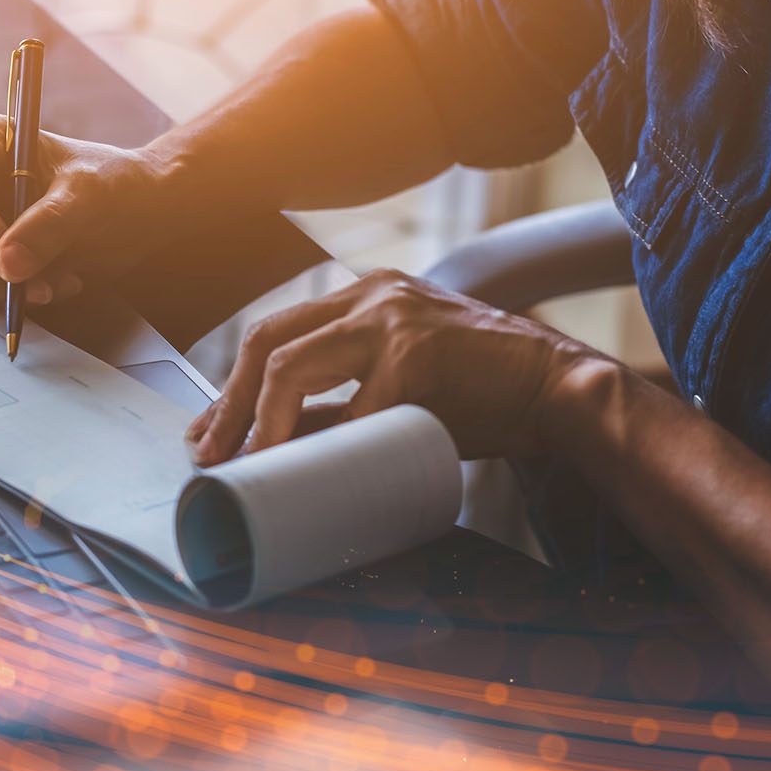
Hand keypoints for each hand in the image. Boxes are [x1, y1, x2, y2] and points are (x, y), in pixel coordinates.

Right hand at [0, 115, 184, 304]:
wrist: (143, 210)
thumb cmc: (115, 183)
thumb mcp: (87, 198)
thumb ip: (47, 226)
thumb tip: (5, 266)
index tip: (4, 251)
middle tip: (32, 286)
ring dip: (6, 288)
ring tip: (58, 284)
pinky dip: (18, 296)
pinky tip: (60, 283)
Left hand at [186, 271, 602, 463]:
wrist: (560, 390)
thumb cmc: (482, 396)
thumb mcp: (399, 390)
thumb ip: (341, 404)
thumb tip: (274, 445)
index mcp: (365, 299)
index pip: (274, 335)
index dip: (232, 390)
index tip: (211, 435)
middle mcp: (372, 296)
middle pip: (265, 341)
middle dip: (228, 406)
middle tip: (210, 457)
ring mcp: (391, 318)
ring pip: (287, 364)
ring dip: (257, 422)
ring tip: (244, 465)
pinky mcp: (414, 352)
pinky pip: (346, 409)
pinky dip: (320, 446)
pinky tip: (308, 474)